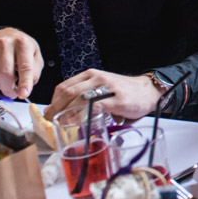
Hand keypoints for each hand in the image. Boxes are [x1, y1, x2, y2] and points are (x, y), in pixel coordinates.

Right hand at [0, 28, 42, 99]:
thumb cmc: (22, 48)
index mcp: (23, 43)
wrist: (3, 36)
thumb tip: (29, 85)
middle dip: (10, 89)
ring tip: (8, 79)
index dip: (25, 82)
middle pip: (5, 73)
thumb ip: (35, 71)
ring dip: (1, 84)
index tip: (23, 94)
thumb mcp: (35, 56)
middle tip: (14, 94)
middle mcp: (5, 43)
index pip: (25, 66)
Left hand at [44, 69, 163, 120]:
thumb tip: (64, 112)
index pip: (64, 86)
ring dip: (65, 113)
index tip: (49, 113)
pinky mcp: (117, 99)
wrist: (148, 90)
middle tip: (50, 121)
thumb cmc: (123, 92)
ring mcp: (108, 88)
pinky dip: (82, 115)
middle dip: (55, 109)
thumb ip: (86, 95)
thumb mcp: (102, 88)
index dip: (53, 101)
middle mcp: (97, 78)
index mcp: (91, 75)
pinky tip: (77, 122)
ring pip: (79, 98)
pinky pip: (94, 106)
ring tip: (60, 123)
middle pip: (68, 92)